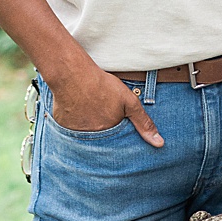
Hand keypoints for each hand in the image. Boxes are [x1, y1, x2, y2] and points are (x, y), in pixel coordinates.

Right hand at [50, 62, 164, 145]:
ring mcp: (75, 133)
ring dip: (88, 127)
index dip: (118, 136)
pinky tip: (78, 110)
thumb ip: (144, 123)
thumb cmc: (102, 85)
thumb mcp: (129, 102)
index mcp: (108, 135)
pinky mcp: (61, 127)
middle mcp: (91, 139)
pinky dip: (75, 123)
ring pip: (85, 136)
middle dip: (103, 132)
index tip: (116, 127)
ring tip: (89, 110)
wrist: (72, 74)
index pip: (116, 146)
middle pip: (100, 142)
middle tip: (100, 114)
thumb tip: (160, 143)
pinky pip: (71, 130)